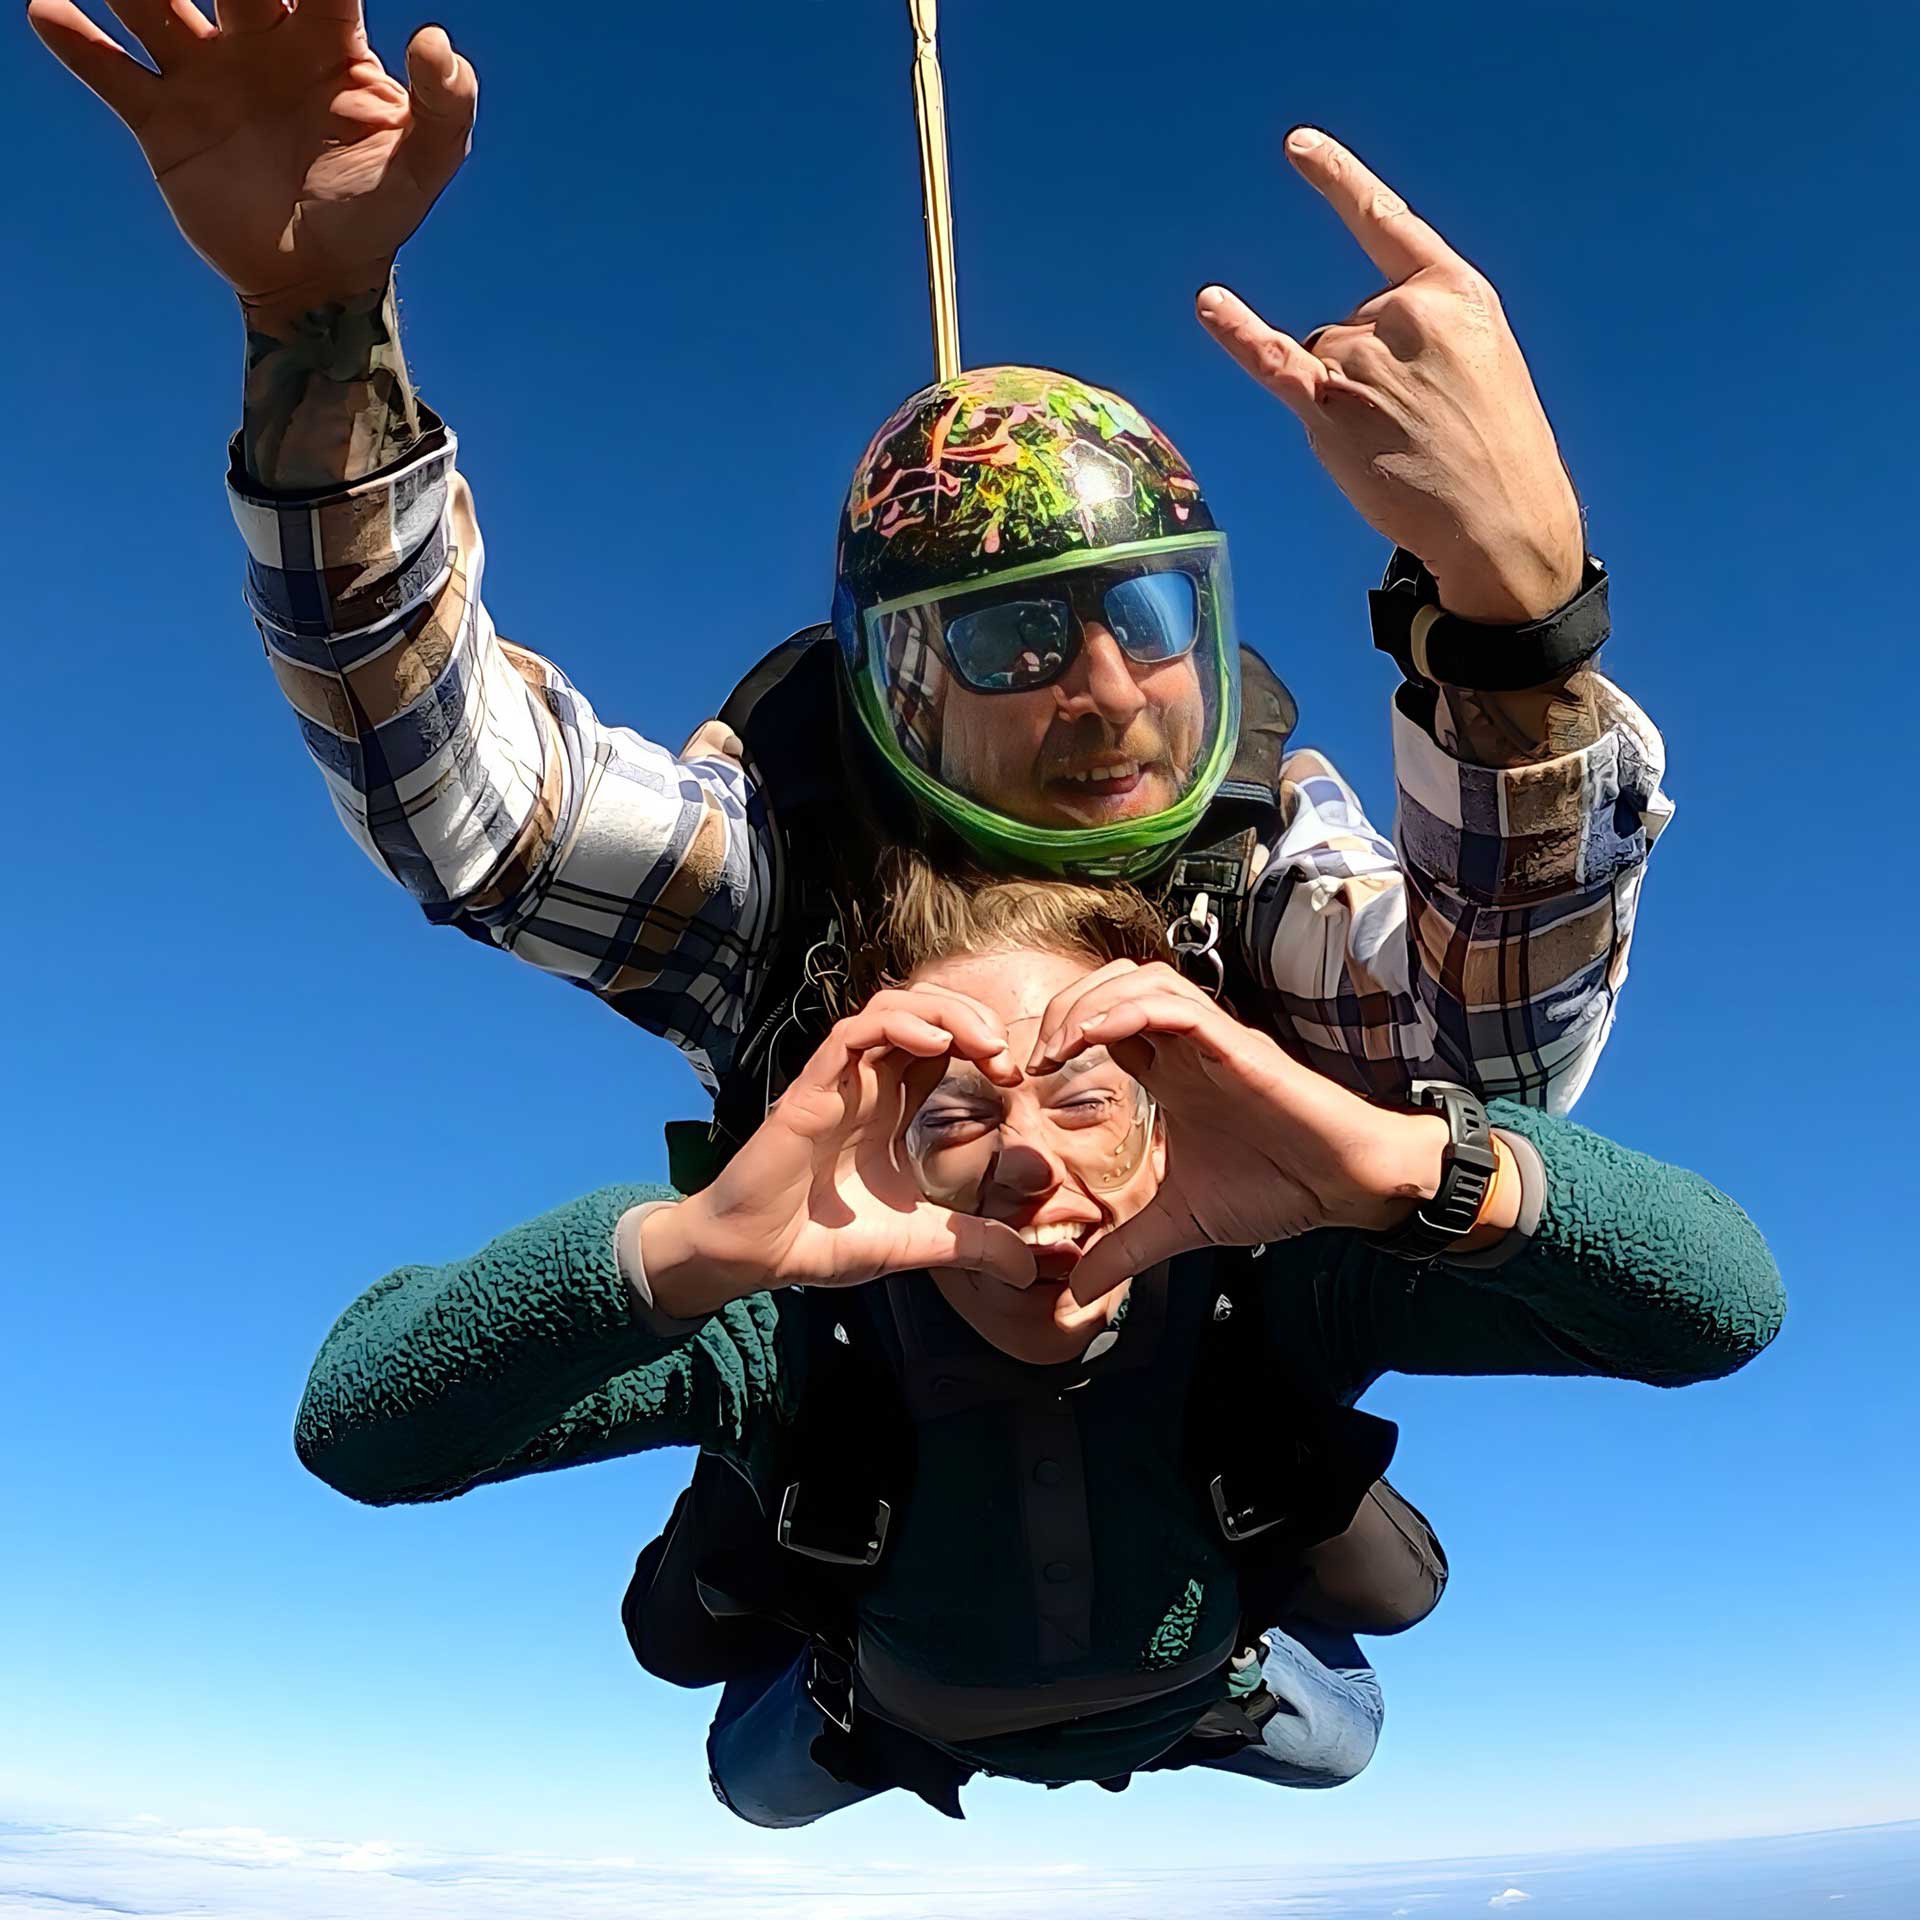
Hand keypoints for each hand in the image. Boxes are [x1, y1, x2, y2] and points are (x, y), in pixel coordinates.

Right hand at [28, 0, 477, 317]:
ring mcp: (206, 76)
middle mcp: (259, 42)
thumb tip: (436, 39)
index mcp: (325, 43)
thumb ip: (445, 106)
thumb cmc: (379, 216)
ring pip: (154, 4)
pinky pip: (111, 72)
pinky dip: (76, 40)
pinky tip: (46, 8)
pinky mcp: (164, 121)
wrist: (318, 283)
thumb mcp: (425, 166)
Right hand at [644, 987, 1038, 1316]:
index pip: (942, 1042)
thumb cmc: (824, 1239)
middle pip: (921, 1010)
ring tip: (982, 1044)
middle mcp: (866, 1083)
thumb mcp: (918, 1241)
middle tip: (1005, 1058)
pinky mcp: (810, 1092)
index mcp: (890, 1105)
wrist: (756, 1257)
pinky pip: (850, 1034)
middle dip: (972, 1016)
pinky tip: (935, 1046)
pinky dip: (896, 1026)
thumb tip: (1027, 1266)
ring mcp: (837, 1082)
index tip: (1014, 1078)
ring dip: (943, 1012)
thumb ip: (972, 1244)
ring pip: (889, 1007)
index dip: (983, 1044)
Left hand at [1025, 962, 1440, 1300]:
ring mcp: (1213, 1042)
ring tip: (1058, 1047)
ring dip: (1090, 1002)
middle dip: (1064, 1008)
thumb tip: (1076, 1292)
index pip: (1103, 1024)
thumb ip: (1126, 1250)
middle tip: (1034, 1058)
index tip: (1025, 1078)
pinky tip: (1096, 1035)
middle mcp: (1187, 1048)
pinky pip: (1178, 1006)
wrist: (1348, 1186)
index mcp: (1172, 1074)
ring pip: (1142, 981)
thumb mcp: (1181, 1225)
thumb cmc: (1279, 1188)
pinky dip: (1130, 1010)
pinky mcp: (1239, 1047)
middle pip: (1113, 986)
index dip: (1060, 1035)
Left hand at [1198, 127, 1582, 624]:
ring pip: (1323, 362)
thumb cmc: (1494, 449)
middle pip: (1349, 324)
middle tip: (1418, 425)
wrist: (1499, 519)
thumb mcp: (1484, 358)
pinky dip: (1237, 331)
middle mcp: (1403, 312)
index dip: (1338, 181)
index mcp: (1455, 289)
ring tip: (1394, 444)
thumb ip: (1422, 328)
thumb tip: (1341, 341)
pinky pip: (1269, 358)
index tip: (1297, 146)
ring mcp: (1362, 357)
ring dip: (1344, 404)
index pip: (1385, 221)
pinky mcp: (1328, 406)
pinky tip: (1210, 303)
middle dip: (1370, 374)